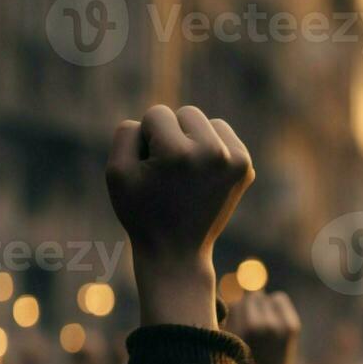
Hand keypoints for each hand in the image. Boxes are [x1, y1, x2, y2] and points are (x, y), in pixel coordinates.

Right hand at [105, 105, 253, 327]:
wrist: (177, 250)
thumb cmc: (141, 211)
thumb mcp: (117, 170)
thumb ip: (128, 131)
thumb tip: (160, 117)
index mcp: (179, 153)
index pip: (157, 113)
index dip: (145, 139)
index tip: (151, 170)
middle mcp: (214, 153)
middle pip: (185, 113)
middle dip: (172, 135)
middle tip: (169, 173)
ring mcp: (236, 161)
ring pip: (207, 121)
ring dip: (192, 139)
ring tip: (185, 173)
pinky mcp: (246, 167)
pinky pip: (223, 136)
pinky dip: (211, 147)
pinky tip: (202, 174)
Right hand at [228, 291, 299, 363]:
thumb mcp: (227, 342)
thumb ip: (227, 316)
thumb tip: (231, 286)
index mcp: (240, 330)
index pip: (235, 302)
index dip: (234, 310)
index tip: (235, 321)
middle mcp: (260, 325)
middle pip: (250, 297)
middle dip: (248, 307)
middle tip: (249, 324)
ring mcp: (279, 325)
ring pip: (265, 297)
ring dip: (262, 306)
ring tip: (260, 324)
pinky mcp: (292, 326)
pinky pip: (278, 299)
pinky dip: (275, 305)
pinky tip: (272, 320)